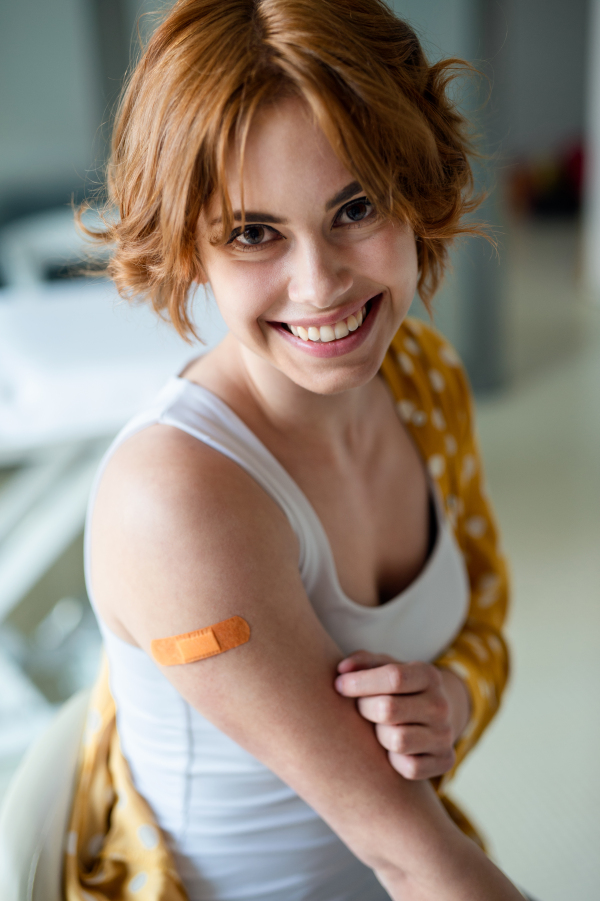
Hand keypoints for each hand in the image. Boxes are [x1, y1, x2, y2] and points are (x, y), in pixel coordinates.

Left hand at [334, 651, 470, 779]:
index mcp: (428, 675)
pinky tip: (391, 749)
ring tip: (378, 727)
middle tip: (360, 707)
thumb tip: (342, 670)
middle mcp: (440, 705)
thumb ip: (363, 662)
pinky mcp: (445, 761)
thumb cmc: (397, 688)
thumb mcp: (384, 667)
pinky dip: (394, 760)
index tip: (339, 685)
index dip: (360, 682)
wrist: (433, 714)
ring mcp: (445, 735)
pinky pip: (410, 768)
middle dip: (365, 708)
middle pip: (389, 710)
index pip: (393, 678)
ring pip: (397, 741)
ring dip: (379, 736)